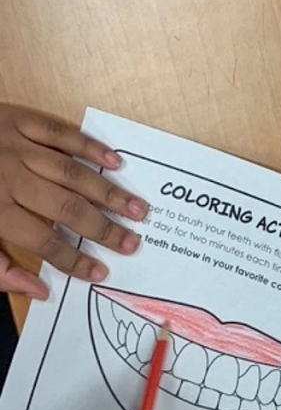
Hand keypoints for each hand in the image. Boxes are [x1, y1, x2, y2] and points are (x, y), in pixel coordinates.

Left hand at [0, 104, 149, 299]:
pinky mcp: (16, 118)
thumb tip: (39, 291)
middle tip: (132, 243)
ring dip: (108, 191)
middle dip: (102, 228)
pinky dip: (88, 145)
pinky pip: (59, 131)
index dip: (73, 260)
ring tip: (138, 209)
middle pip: (66, 207)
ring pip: (71, 171)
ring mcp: (15, 144)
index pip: (43, 241)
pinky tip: (115, 161)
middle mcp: (9, 176)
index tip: (101, 273)